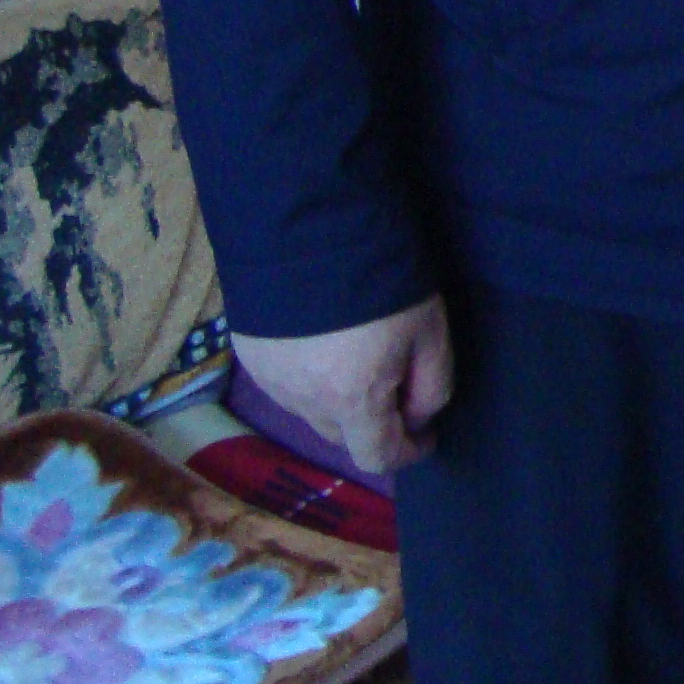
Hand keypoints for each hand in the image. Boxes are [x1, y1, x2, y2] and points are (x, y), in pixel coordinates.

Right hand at [232, 296, 452, 471]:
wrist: (309, 227)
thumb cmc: (381, 279)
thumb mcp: (429, 330)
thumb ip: (432, 385)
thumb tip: (418, 418)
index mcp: (351, 399)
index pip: (376, 456)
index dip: (408, 451)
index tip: (425, 434)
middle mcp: (304, 401)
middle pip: (342, 437)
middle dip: (373, 425)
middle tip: (396, 387)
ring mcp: (271, 380)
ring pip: (311, 413)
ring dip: (338, 403)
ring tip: (358, 360)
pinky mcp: (250, 357)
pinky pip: (285, 387)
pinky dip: (308, 380)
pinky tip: (322, 345)